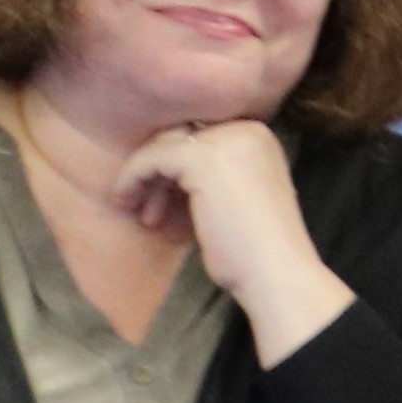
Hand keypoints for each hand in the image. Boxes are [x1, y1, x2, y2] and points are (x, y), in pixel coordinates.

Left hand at [106, 119, 352, 365]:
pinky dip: (132, 179)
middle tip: (149, 211)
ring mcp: (226, 141)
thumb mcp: (237, 198)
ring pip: (164, 145)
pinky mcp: (202, 158)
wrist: (274, 272)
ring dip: (144, 178)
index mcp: (259, 138)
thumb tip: (169, 172)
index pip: (201, 138)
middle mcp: (246, 130)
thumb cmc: (256, 250)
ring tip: (142, 215)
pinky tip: (126, 203)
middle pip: (181, 138)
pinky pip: (152, 158)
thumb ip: (214, 177)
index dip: (176, 169)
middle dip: (159, 174)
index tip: (164, 204)